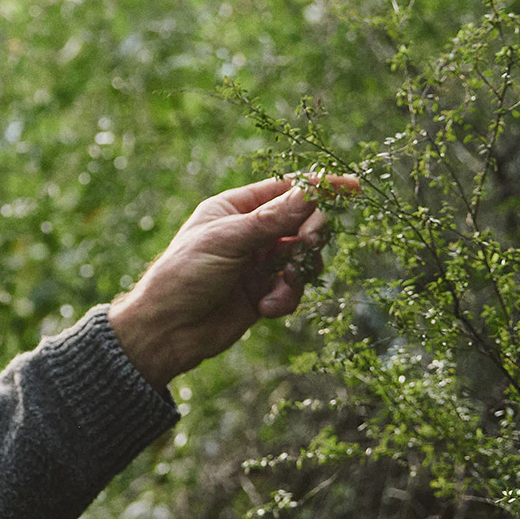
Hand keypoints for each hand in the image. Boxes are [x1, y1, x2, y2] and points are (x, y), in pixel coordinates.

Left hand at [107, 175, 356, 388]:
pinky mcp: (263, 293)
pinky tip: (265, 309)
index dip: (319, 187)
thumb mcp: (227, 241)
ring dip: (298, 272)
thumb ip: (272, 219)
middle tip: (308, 243)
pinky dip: (286, 298)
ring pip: (304, 258)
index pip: (285, 190)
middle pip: (302, 222)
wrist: (166, 331)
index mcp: (234, 208)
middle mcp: (249, 232)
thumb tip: (312, 191)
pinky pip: (294, 289)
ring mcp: (258, 263)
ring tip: (279, 285)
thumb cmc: (184, 275)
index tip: (353, 187)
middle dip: (310, 234)